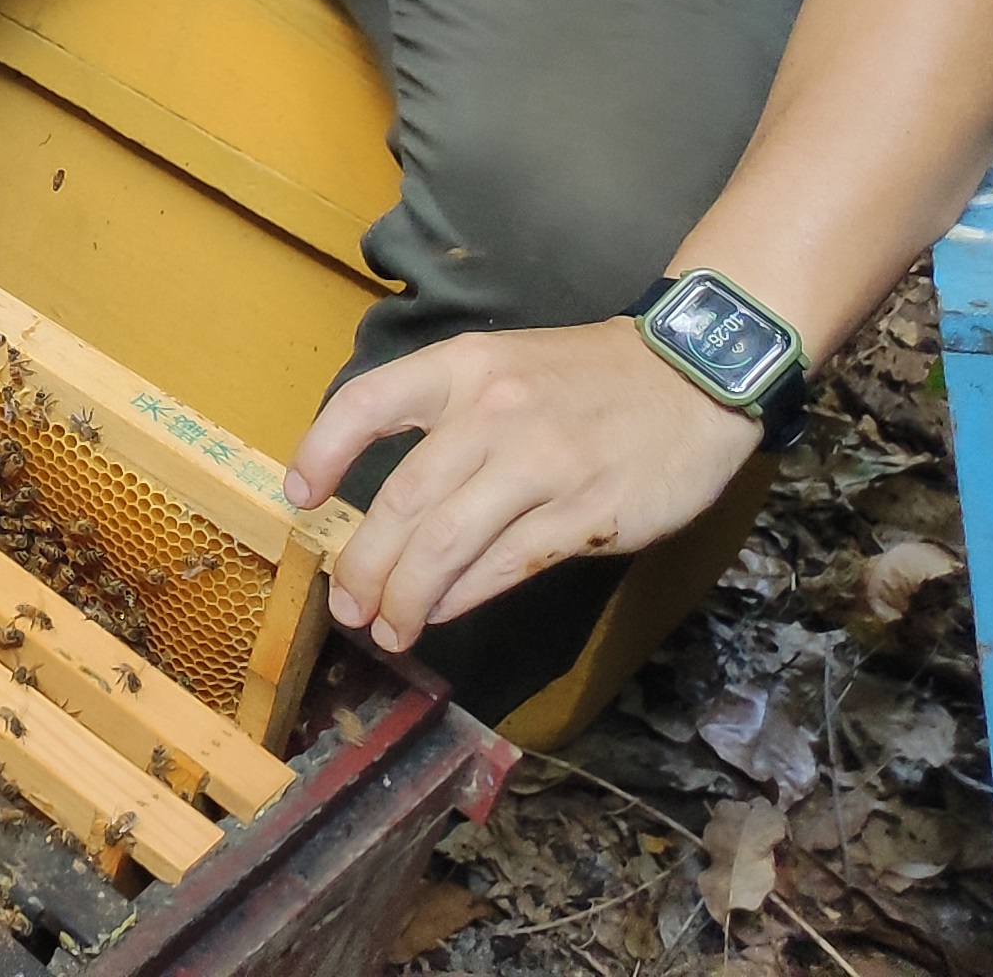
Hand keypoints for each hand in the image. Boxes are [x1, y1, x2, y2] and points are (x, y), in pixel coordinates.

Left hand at [287, 318, 764, 651]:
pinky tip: (440, 613)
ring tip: (385, 627)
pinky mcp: (588, 512)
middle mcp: (493, 413)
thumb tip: (385, 497)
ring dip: (406, 596)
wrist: (692, 374)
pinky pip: (506, 564)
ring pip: (448, 544)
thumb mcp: (499, 364)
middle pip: (402, 500)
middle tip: (345, 605)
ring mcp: (543, 464)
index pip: (366, 403)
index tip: (300, 499)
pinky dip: (462, 596)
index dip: (321, 452)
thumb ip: (443, 416)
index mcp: (462, 368)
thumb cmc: (581, 378)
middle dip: (363, 564)